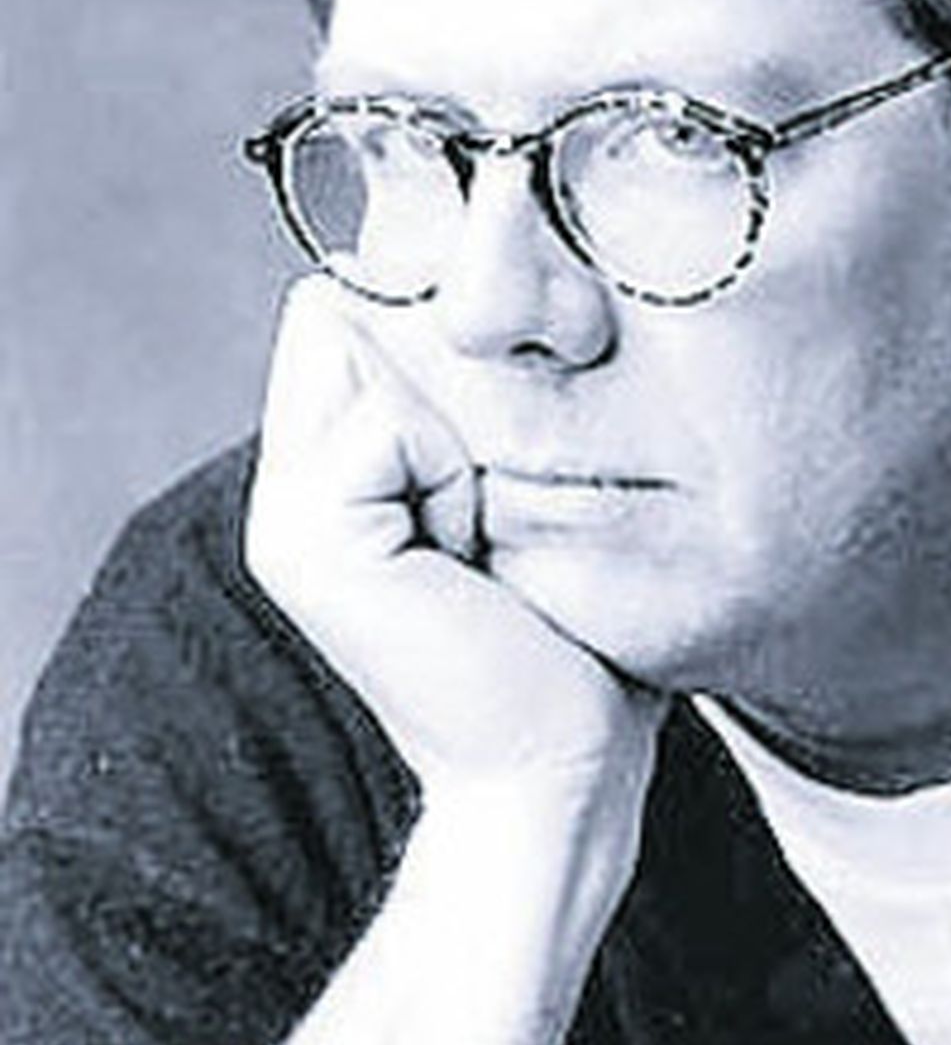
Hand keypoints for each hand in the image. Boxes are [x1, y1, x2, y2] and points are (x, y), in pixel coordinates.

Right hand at [246, 276, 662, 793]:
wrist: (555, 763)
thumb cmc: (568, 634)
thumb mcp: (530, 493)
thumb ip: (479, 403)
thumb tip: (474, 281)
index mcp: (338, 464)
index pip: (347, 308)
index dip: (427, 304)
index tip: (504, 360)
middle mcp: (294, 479)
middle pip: (351, 315)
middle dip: (448, 353)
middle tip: (493, 479)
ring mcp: (287, 510)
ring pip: (372, 360)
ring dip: (458, 426)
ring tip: (482, 525)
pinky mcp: (308, 538)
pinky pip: (388, 426)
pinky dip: (452, 476)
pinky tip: (468, 555)